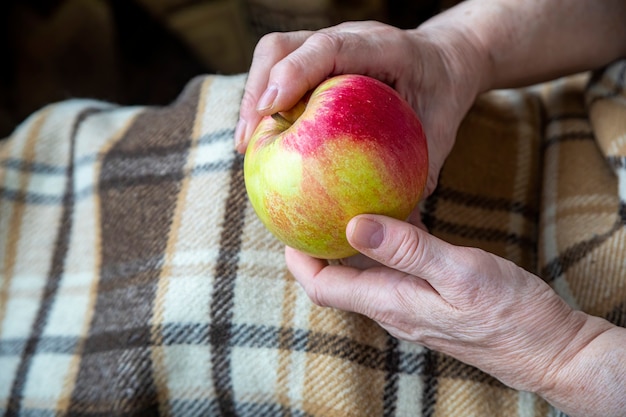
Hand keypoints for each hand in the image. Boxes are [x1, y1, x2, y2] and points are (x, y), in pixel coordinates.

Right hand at [235, 21, 486, 199]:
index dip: (296, 71)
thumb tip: (402, 227)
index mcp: (383, 46)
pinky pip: (280, 76)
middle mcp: (347, 38)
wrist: (441, 62)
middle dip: (256, 91)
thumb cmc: (443, 95)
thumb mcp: (443, 130)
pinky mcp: (315, 61)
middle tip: (247, 143)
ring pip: (273, 57)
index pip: (331, 47)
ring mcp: (327, 46)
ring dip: (252, 100)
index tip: (271, 110)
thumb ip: (423, 169)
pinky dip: (265, 107)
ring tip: (246, 147)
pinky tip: (262, 144)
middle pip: (284, 46)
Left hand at [286, 214, 610, 395]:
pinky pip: (391, 273)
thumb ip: (407, 249)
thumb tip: (355, 225)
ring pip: (362, 276)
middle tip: (311, 210)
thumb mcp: (459, 273)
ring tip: (344, 207)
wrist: (547, 348)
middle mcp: (393, 308)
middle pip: (336, 281)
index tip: (289, 226)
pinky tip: (395, 220)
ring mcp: (410, 307)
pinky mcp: (429, 302)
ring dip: (347, 246)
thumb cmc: (509, 314)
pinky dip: (382, 247)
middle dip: (316, 249)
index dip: (299, 259)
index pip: (323, 286)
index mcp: (391, 302)